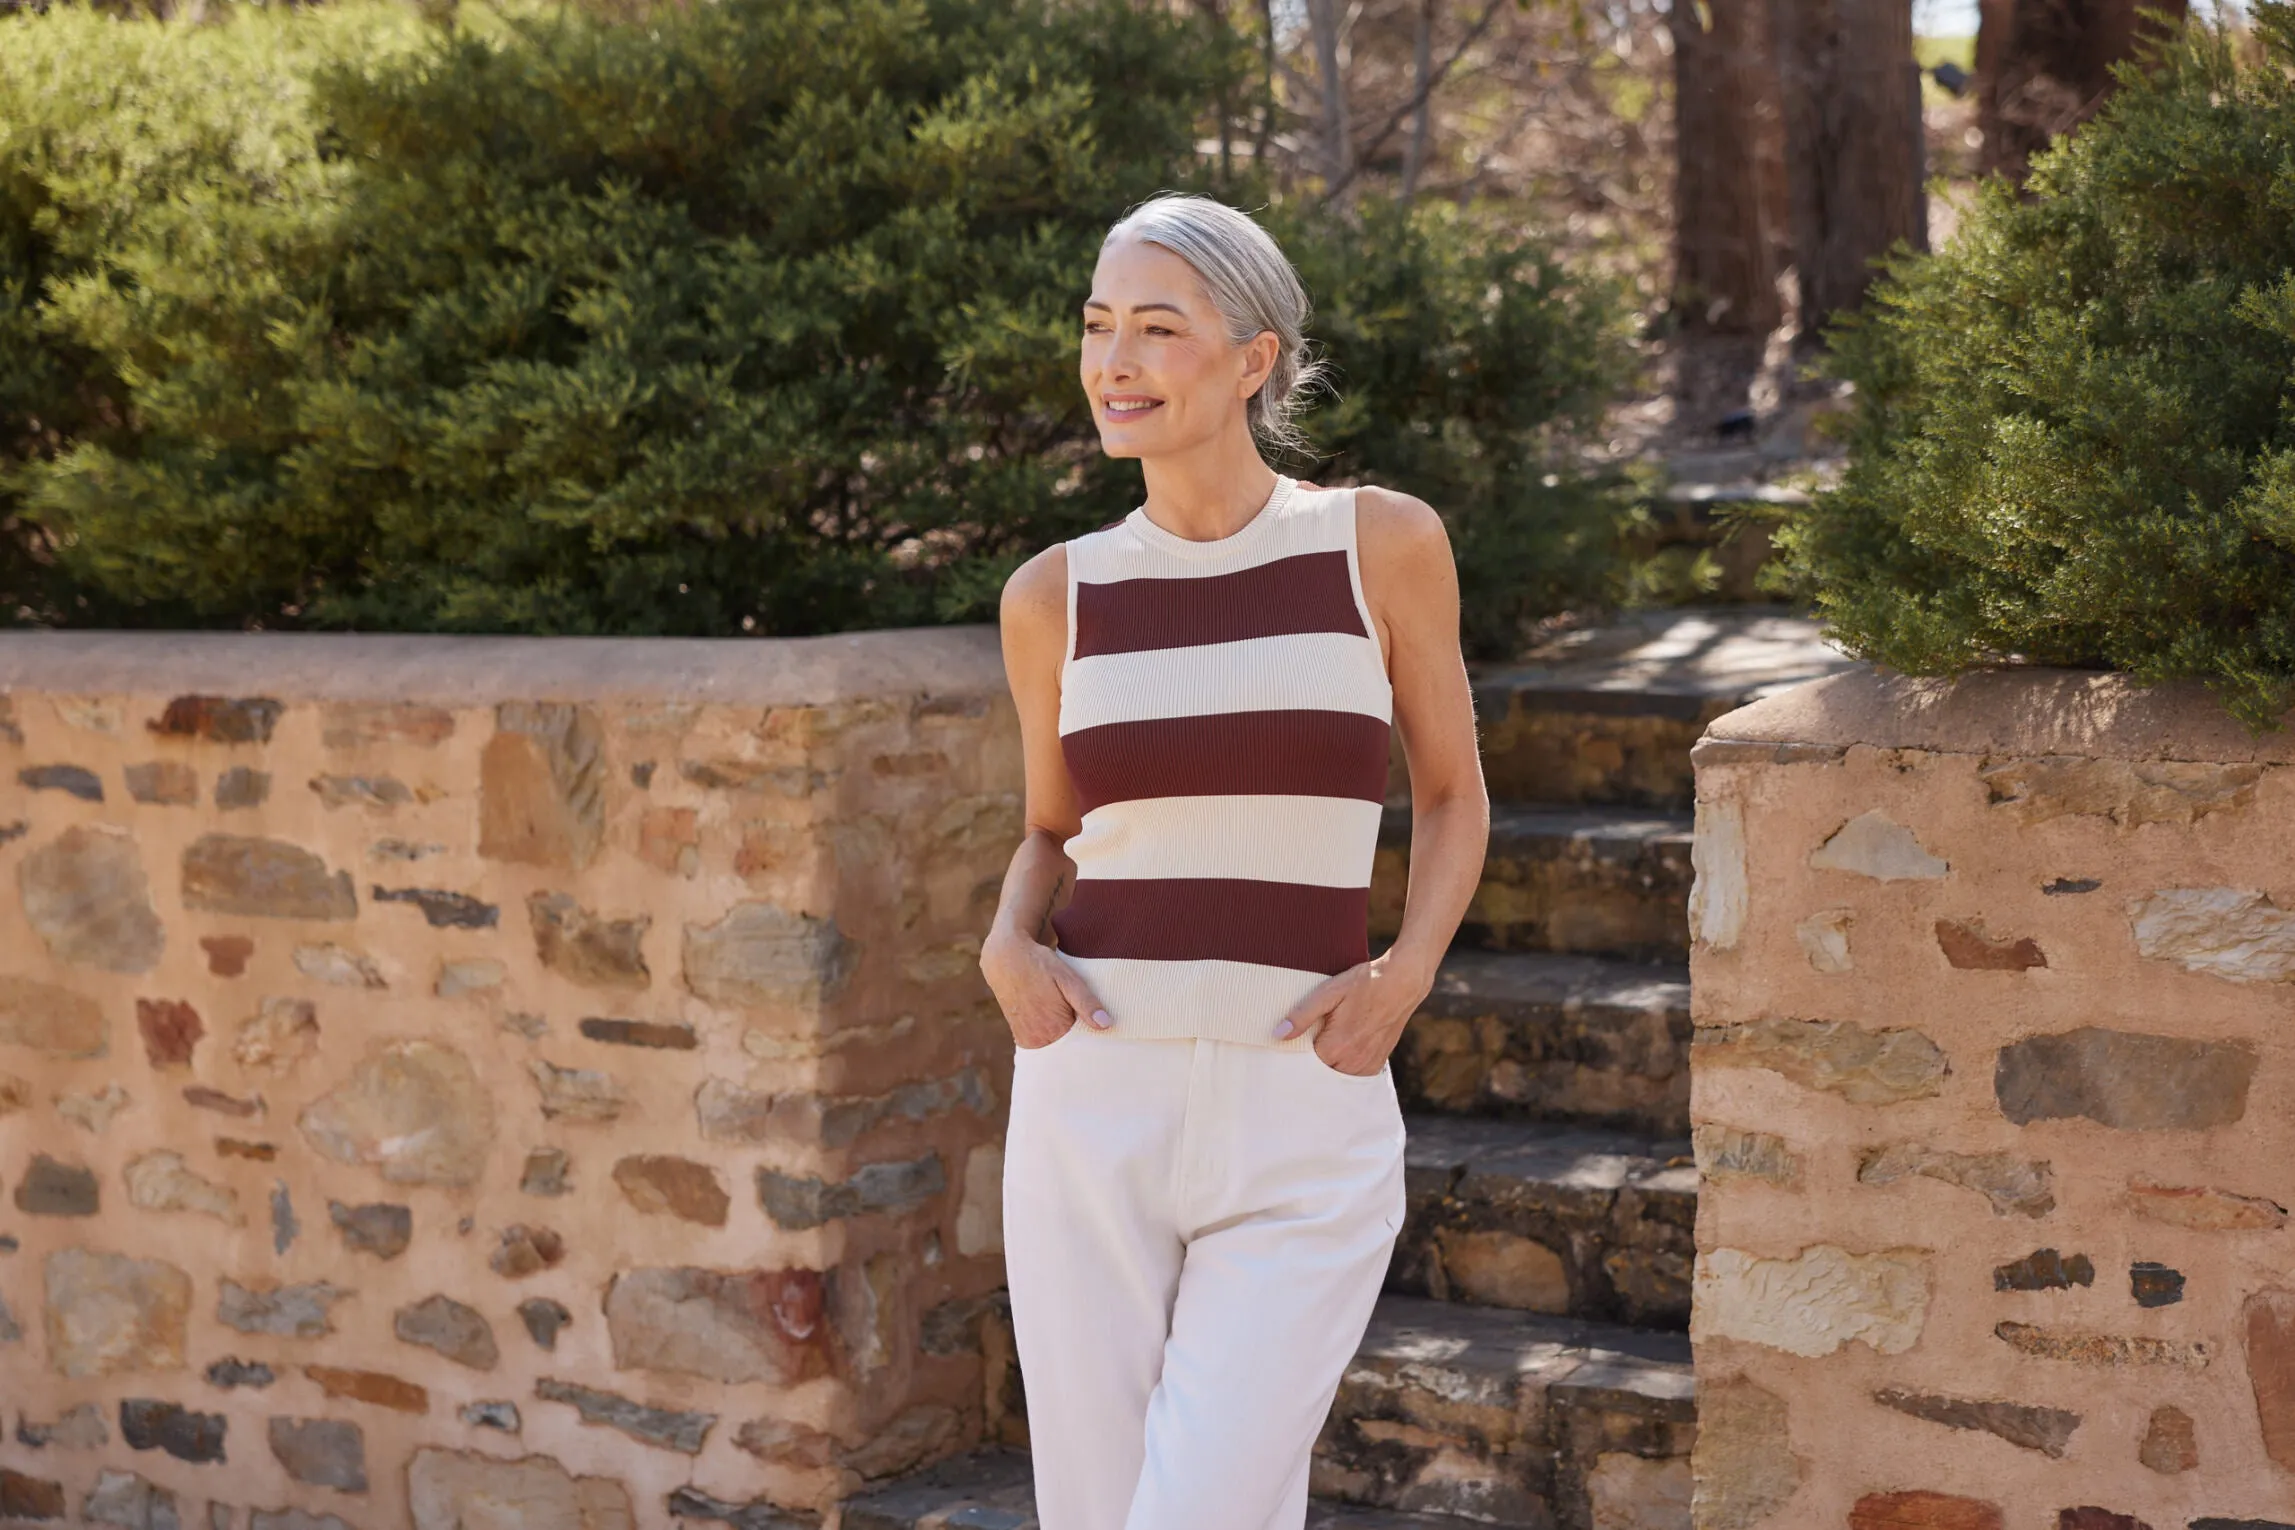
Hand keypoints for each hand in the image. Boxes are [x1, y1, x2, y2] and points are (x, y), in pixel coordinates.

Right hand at [980, 928, 1113, 1048]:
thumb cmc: (1039, 965)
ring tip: (1064, 1012)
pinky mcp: (1021, 1037)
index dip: (1093, 1035)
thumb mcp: (1067, 979)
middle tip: (1083, 1016)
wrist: (1005, 959)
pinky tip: (1054, 1017)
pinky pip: (1044, 1043)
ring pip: (1056, 1046)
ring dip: (1064, 1036)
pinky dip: (1051, 1035)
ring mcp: (1027, 1040)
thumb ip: (1086, 1003)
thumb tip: (1106, 1024)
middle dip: (1079, 1038)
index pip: (1083, 1045)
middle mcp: (1038, 1040)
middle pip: (1069, 1048)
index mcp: (1054, 1029)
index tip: (1100, 1026)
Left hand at [1274, 948, 1433, 1075]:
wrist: (1402, 983)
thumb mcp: (1328, 993)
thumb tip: (1278, 1035)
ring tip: (1328, 1043)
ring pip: (1337, 1077)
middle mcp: (1352, 1062)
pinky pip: (1353, 1075)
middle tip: (1310, 1041)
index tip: (1293, 1044)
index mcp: (1336, 1047)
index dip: (1295, 1054)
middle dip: (1312, 1063)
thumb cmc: (1364, 984)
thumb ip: (1302, 1016)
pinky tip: (1342, 1049)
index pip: (1303, 1066)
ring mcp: (1367, 1065)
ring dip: (1329, 1066)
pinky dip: (1345, 1067)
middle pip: (1320, 1074)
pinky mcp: (1377, 1064)